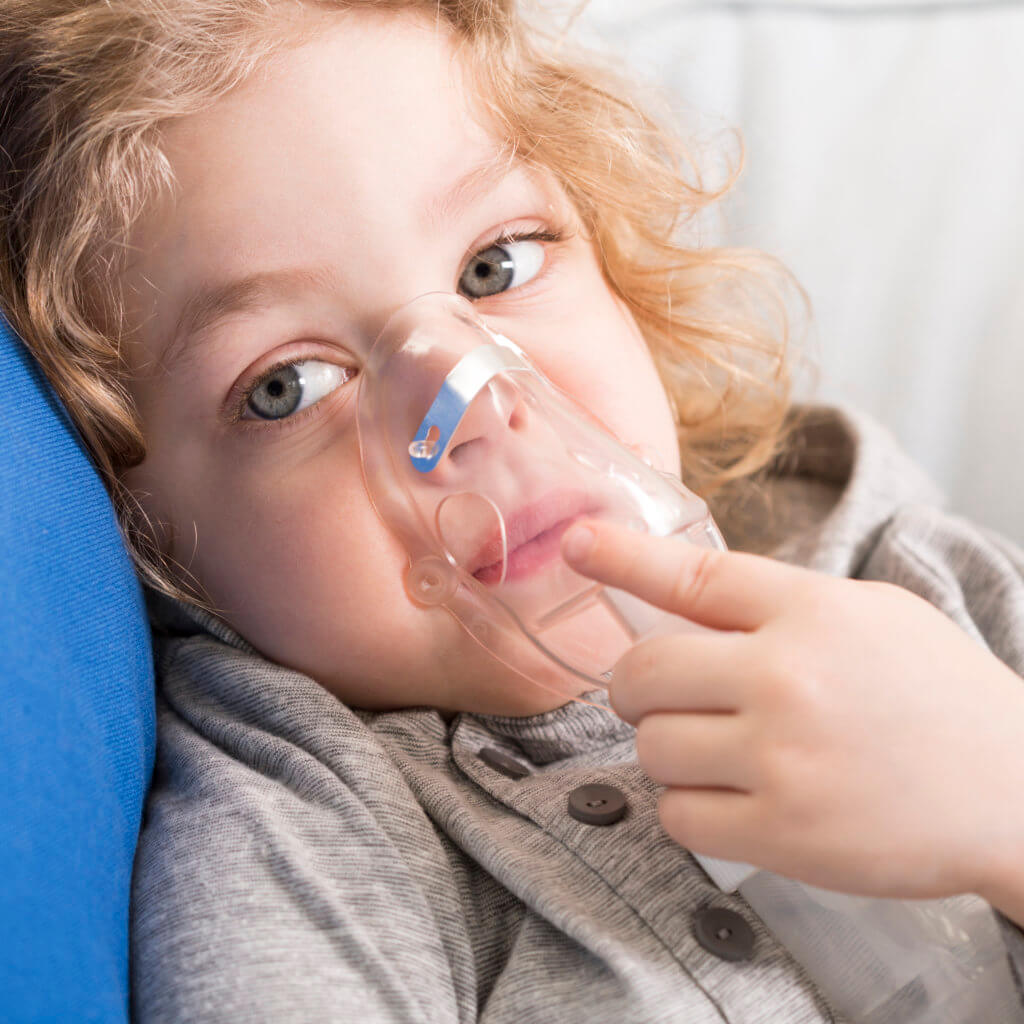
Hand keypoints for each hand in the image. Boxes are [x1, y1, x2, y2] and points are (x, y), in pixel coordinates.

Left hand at [561, 519, 1023, 901]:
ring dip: (666, 747)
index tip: (579, 542)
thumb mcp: (869, 616)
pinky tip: (732, 796)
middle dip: (637, 685)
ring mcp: (781, 757)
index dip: (623, 556)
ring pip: (651, 746)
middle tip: (661, 693)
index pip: (693, 575)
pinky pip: (677, 815)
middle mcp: (787, 676)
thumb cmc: (938, 696)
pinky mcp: (782, 833)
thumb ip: (776, 605)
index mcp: (811, 610)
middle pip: (644, 670)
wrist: (1017, 793)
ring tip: (717, 749)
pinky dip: (688, 806)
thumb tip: (680, 603)